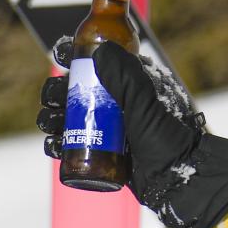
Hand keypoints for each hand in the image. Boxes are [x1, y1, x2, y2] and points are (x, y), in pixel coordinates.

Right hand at [36, 40, 198, 188]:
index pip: (93, 62)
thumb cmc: (166, 138)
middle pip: (72, 91)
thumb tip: (99, 49)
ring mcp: (104, 127)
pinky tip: (54, 145)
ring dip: (51, 118)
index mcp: (126, 82)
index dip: (71, 56)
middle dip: (55, 93)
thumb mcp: (146, 104)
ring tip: (51, 124)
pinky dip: (56, 144)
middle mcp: (113, 102)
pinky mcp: (98, 151)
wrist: (176, 178)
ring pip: (67, 117)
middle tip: (53, 101)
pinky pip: (70, 144)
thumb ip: (126, 77)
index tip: (60, 56)